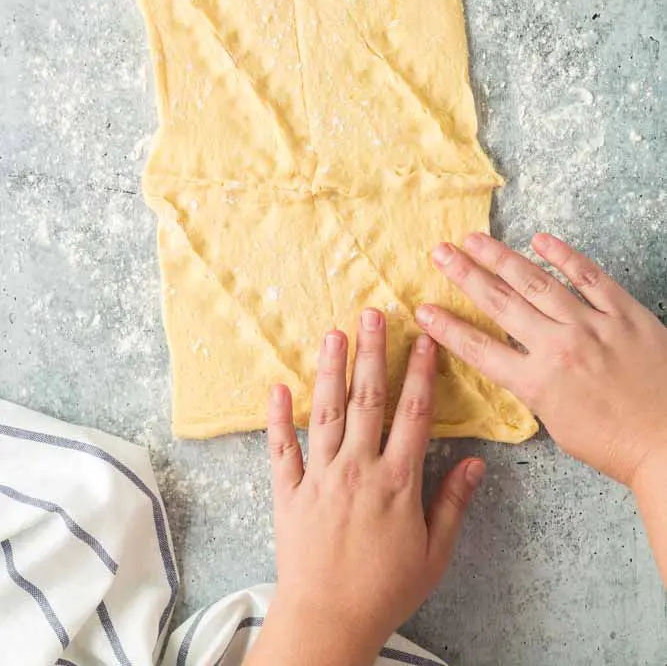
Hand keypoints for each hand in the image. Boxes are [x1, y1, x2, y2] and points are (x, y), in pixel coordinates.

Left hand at [249, 309, 484, 665]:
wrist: (328, 621)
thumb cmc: (385, 590)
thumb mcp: (433, 553)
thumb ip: (452, 503)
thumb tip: (477, 462)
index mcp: (397, 481)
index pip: (413, 414)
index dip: (420, 372)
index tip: (423, 339)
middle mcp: (358, 468)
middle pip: (367, 400)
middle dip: (371, 353)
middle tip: (372, 313)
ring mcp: (320, 476)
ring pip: (326, 412)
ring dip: (330, 370)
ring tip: (333, 333)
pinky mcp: (288, 491)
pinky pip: (281, 448)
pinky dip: (277, 417)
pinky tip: (277, 386)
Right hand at [416, 232, 666, 487]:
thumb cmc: (616, 445)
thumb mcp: (558, 424)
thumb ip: (533, 386)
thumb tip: (516, 358)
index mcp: (539, 384)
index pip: (479, 349)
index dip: (447, 327)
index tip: (423, 309)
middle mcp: (560, 348)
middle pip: (501, 303)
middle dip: (465, 275)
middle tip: (440, 253)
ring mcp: (593, 326)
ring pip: (537, 282)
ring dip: (501, 258)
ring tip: (475, 239)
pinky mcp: (625, 314)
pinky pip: (590, 277)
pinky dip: (564, 256)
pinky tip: (540, 240)